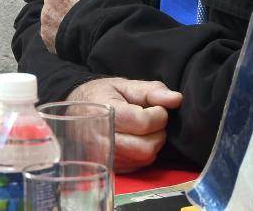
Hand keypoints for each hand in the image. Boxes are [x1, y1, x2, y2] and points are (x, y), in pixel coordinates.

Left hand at [41, 0, 130, 53]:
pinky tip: (77, 31)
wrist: (110, 40)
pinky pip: (52, 25)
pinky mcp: (47, 35)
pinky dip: (61, 27)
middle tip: (90, 5)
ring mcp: (48, 16)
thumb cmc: (114, 7)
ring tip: (84, 20)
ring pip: (54, 5)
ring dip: (65, 9)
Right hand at [66, 77, 181, 172]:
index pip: (144, 123)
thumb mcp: (124, 85)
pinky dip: (144, 154)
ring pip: (144, 158)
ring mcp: (104, 156)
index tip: (155, 107)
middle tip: (153, 120)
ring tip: (144, 130)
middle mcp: (103, 139)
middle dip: (158, 132)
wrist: (75, 109)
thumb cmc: (102, 94)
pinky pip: (137, 166)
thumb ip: (151, 90)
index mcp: (107, 112)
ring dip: (153, 143)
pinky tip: (137, 140)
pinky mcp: (109, 167)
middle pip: (146, 146)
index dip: (158, 114)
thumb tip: (177, 99)